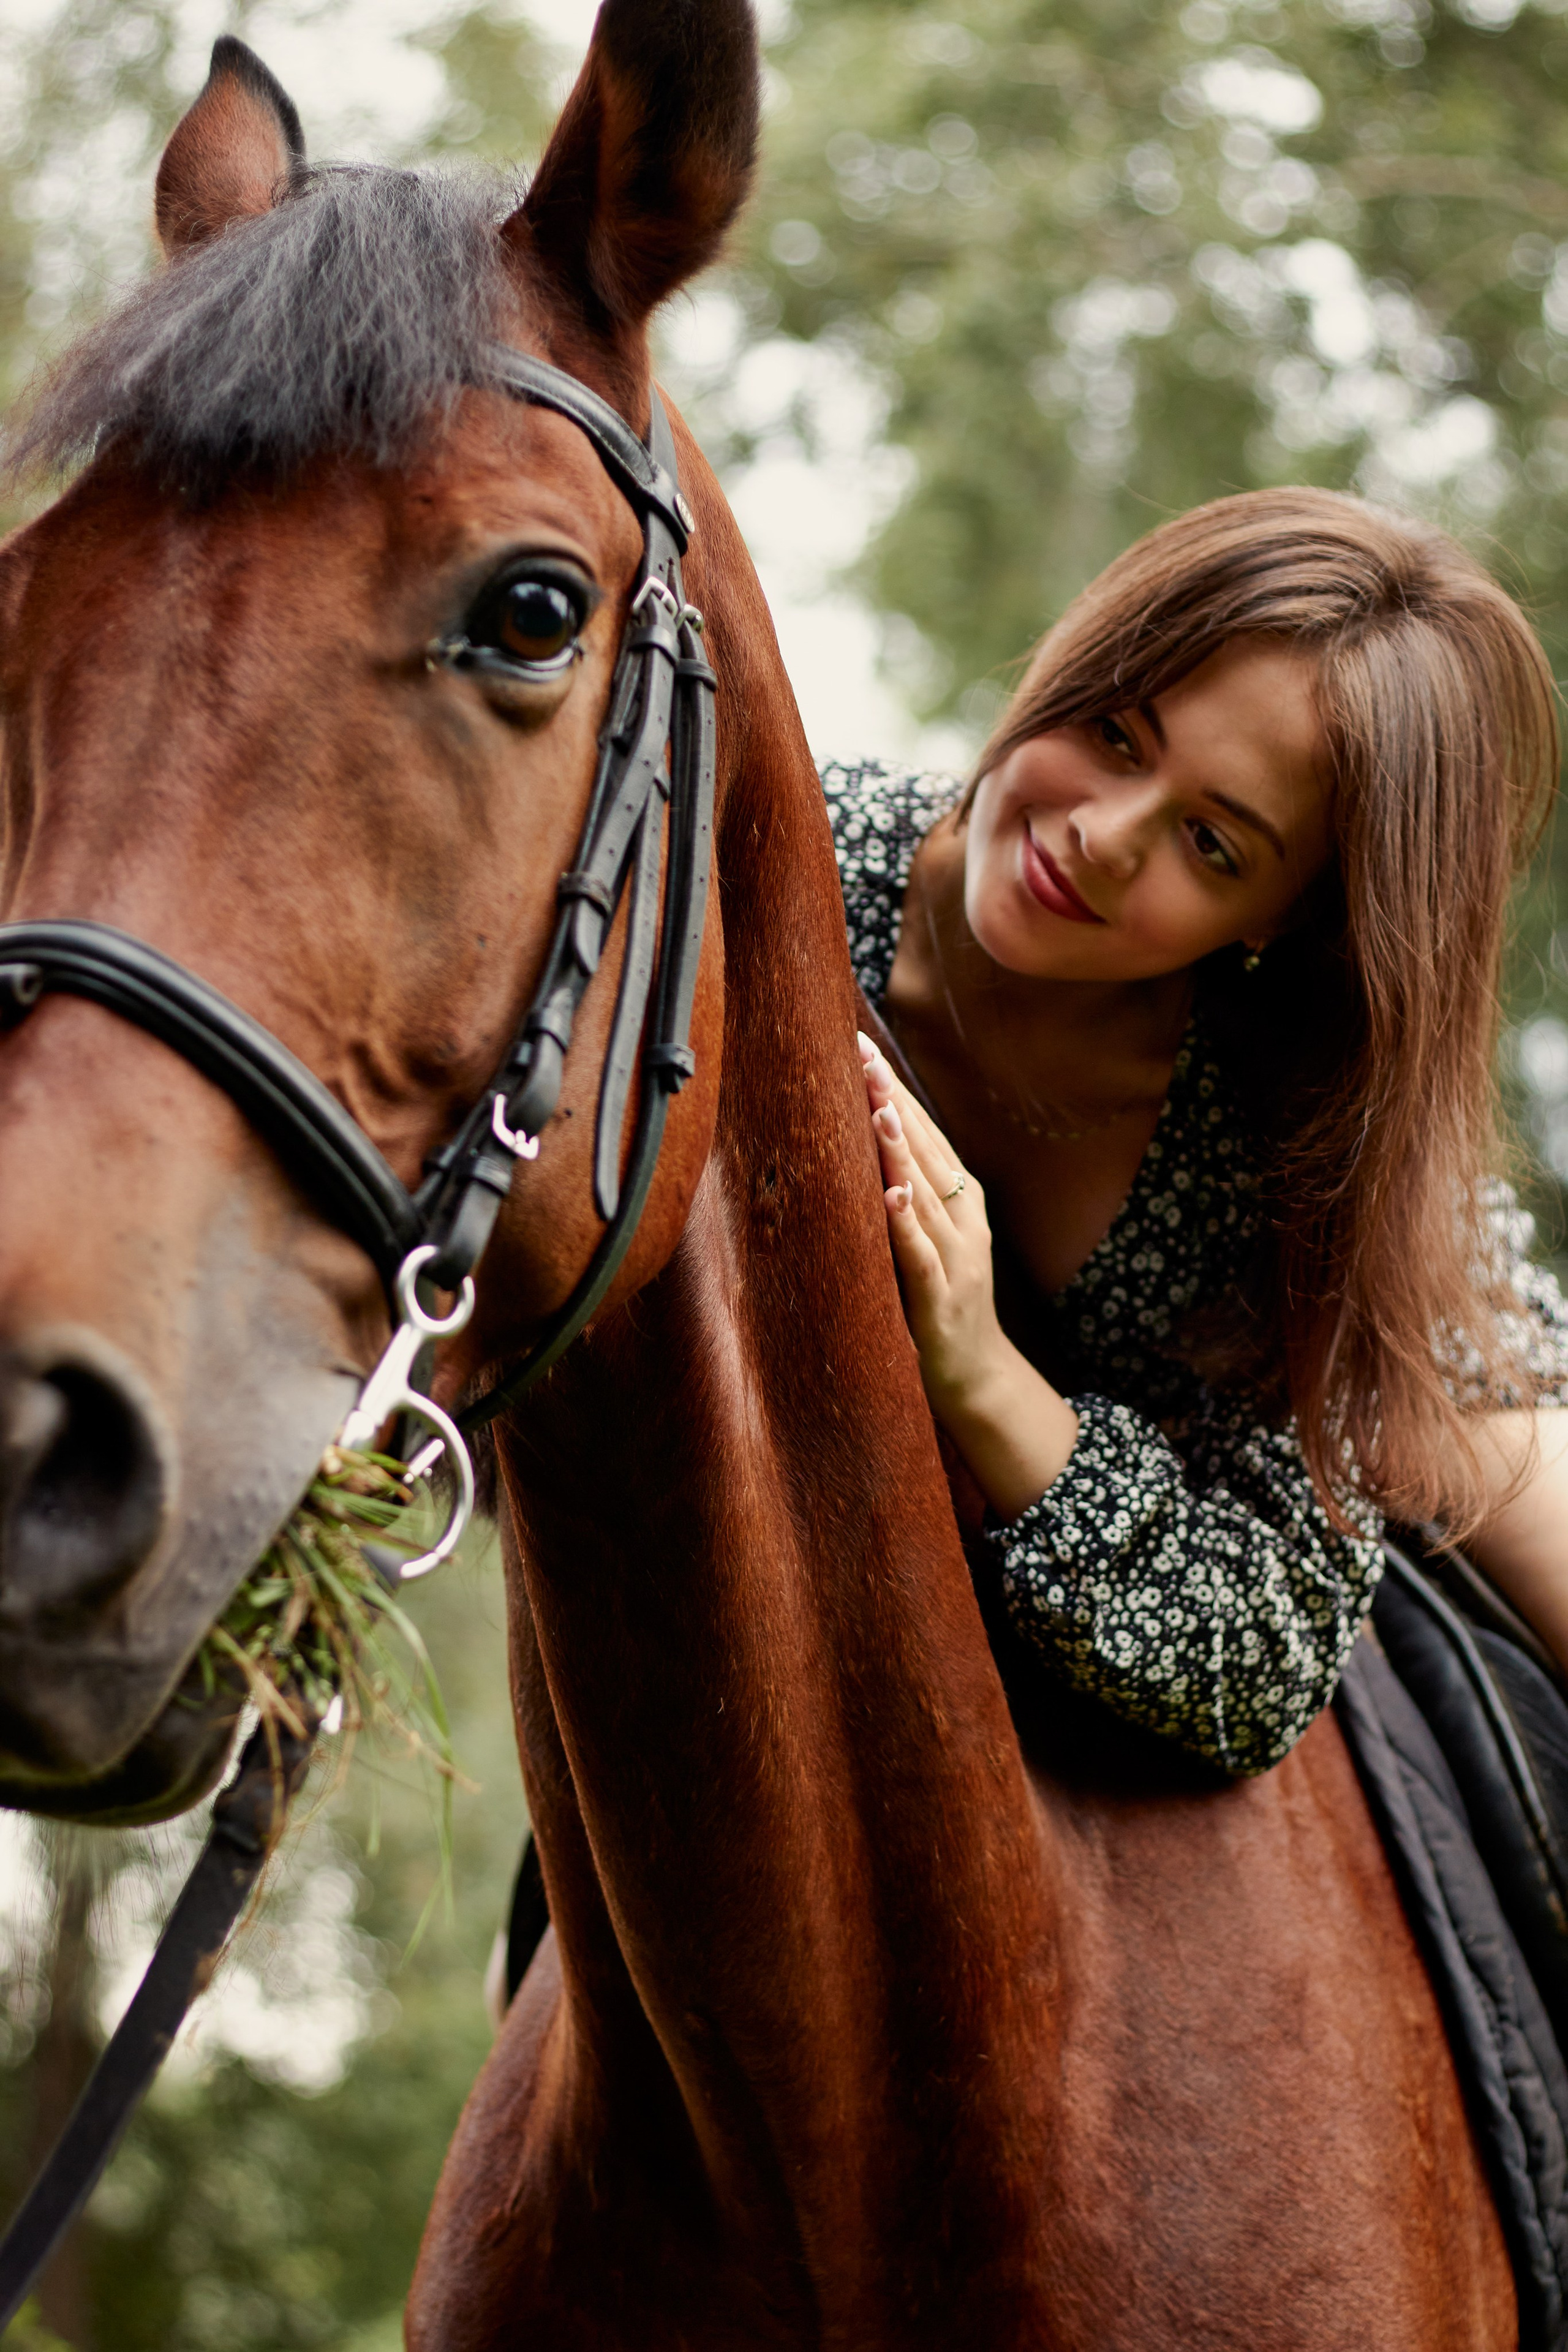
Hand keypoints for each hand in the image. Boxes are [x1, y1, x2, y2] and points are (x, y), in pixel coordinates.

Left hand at [857, 1030, 1079, 1517]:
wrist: (975, 1375)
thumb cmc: (937, 1302)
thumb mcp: (924, 1237)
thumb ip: (904, 1192)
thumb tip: (863, 1139)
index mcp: (960, 1200)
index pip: (924, 1132)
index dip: (893, 1089)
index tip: (859, 1045)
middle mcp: (964, 1219)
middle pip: (925, 1149)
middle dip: (891, 1100)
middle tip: (859, 1053)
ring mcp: (957, 1257)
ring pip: (925, 1193)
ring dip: (900, 1151)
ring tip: (877, 1108)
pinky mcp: (940, 1297)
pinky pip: (922, 1255)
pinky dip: (907, 1225)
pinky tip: (892, 1196)